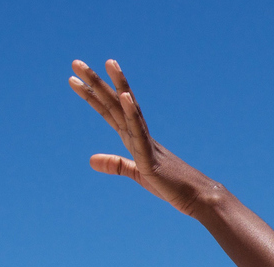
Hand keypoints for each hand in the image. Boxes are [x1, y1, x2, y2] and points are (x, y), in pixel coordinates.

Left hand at [70, 60, 222, 217]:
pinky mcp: (151, 156)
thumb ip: (116, 164)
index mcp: (134, 137)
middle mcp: (139, 133)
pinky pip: (140, 132)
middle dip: (96, 82)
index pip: (109, 111)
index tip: (75, 79)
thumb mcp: (137, 173)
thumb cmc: (171, 184)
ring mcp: (146, 141)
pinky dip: (133, 113)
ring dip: (117, 86)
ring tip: (106, 63)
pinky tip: (125, 96)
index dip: (92, 95)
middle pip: (114, 103)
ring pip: (128, 110)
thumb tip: (91, 160)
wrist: (197, 196)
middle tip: (76, 62)